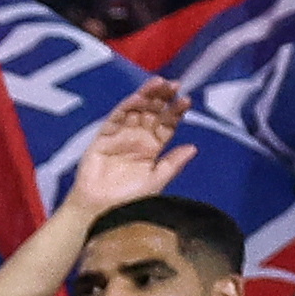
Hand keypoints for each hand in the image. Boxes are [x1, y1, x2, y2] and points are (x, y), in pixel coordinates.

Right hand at [65, 81, 194, 215]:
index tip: (186, 101)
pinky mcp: (103, 138)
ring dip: (146, 96)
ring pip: (135, 110)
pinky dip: (125, 107)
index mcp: (153, 148)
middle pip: (152, 112)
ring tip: (158, 83)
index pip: (167, 124)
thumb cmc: (128, 201)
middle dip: (163, 97)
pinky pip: (115, 118)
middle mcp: (138, 138)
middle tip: (174, 85)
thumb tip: (193, 148)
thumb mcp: (156, 182)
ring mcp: (120, 136)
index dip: (176, 112)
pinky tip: (137, 98)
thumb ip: (172, 164)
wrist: (100, 211)